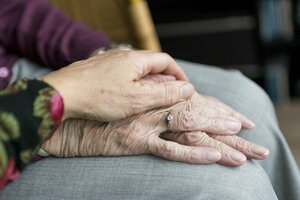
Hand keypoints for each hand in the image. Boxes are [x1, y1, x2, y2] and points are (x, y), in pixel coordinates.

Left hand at [40, 49, 193, 120]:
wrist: (61, 95)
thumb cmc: (98, 97)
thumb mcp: (138, 98)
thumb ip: (164, 93)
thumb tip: (187, 88)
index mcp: (135, 59)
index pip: (166, 61)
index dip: (178, 74)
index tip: (184, 88)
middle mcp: (122, 55)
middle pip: (151, 64)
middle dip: (164, 80)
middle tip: (168, 96)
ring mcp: (108, 61)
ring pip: (135, 70)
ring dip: (147, 83)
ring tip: (149, 99)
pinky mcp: (97, 70)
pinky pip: (121, 75)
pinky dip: (130, 85)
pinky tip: (125, 97)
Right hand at [42, 94, 267, 165]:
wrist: (76, 119)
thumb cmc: (105, 110)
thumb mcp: (132, 103)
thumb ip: (153, 101)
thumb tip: (172, 104)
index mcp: (156, 97)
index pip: (196, 102)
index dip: (219, 110)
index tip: (241, 119)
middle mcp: (155, 106)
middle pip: (199, 114)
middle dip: (227, 125)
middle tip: (252, 135)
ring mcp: (147, 123)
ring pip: (190, 127)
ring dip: (218, 136)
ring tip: (243, 150)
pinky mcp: (137, 140)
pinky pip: (169, 148)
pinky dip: (192, 152)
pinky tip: (213, 156)